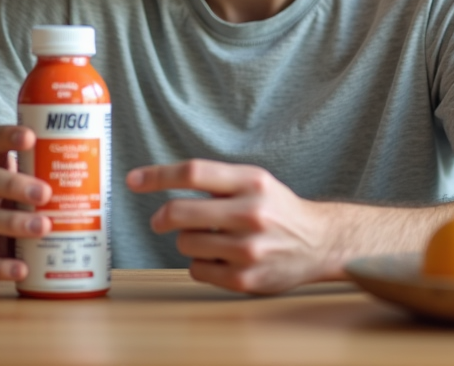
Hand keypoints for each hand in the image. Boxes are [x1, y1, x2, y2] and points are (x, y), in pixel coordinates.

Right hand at [0, 125, 50, 286]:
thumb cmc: (22, 206)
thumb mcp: (34, 185)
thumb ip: (56, 175)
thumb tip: (110, 168)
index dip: (5, 135)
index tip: (30, 137)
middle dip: (14, 184)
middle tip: (45, 193)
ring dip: (14, 223)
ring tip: (44, 227)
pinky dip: (2, 266)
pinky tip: (23, 269)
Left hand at [126, 159, 338, 293]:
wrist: (320, 243)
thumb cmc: (277, 209)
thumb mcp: (255, 182)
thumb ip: (215, 181)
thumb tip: (156, 180)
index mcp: (252, 182)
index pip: (194, 172)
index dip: (158, 176)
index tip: (133, 180)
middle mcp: (251, 214)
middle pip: (180, 212)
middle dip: (163, 217)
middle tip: (161, 220)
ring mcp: (248, 249)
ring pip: (186, 244)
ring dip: (189, 241)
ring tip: (213, 239)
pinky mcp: (245, 279)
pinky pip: (198, 270)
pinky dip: (202, 264)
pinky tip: (222, 259)